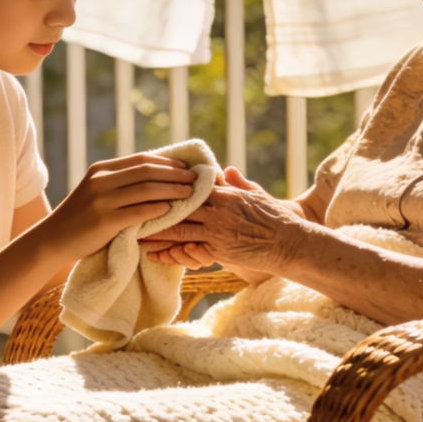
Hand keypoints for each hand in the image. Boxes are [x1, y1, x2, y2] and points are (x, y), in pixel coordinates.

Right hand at [47, 153, 195, 259]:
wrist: (53, 239)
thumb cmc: (82, 218)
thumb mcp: (97, 191)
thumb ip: (120, 182)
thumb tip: (158, 176)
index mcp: (102, 169)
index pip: (142, 159)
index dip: (168, 163)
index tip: (187, 168)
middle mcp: (101, 180)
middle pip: (147, 171)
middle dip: (175, 175)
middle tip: (195, 180)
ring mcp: (101, 200)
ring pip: (146, 189)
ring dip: (172, 190)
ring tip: (190, 193)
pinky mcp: (103, 221)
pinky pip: (138, 211)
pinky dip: (157, 208)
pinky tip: (170, 209)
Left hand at [143, 166, 306, 275]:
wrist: (290, 243)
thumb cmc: (277, 219)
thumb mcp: (258, 195)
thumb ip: (239, 183)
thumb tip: (226, 169)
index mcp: (226, 193)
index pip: (192, 187)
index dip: (170, 186)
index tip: (151, 185)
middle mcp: (219, 209)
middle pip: (179, 206)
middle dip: (155, 207)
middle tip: (132, 207)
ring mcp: (218, 229)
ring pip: (178, 227)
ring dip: (155, 230)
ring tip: (133, 231)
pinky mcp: (219, 249)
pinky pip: (188, 249)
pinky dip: (169, 251)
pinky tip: (153, 252)